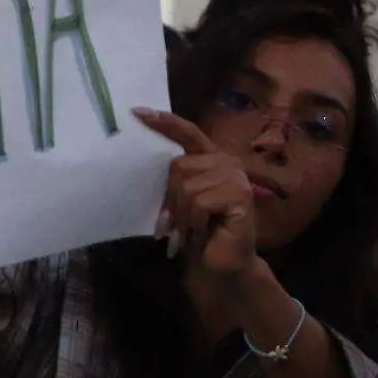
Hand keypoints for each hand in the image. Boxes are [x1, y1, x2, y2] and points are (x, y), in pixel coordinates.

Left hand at [137, 107, 257, 285]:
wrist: (222, 265)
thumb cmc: (199, 232)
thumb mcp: (179, 201)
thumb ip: (172, 179)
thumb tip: (137, 157)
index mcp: (211, 159)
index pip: (187, 132)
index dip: (164, 122)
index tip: (137, 112)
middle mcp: (226, 162)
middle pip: (178, 166)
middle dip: (171, 200)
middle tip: (176, 224)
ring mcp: (236, 177)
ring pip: (187, 186)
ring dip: (182, 215)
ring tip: (191, 230)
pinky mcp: (240, 194)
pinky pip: (199, 202)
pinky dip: (194, 222)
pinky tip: (205, 231)